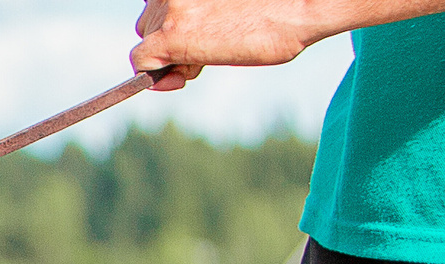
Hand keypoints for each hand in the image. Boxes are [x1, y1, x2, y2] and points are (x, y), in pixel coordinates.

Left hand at [131, 0, 320, 87]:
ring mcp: (170, 8)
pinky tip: (185, 76)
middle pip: (152, 20)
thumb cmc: (277, 3)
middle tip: (210, 45)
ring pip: (149, 39)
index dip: (172, 22)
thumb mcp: (225, 1)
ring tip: (211, 52)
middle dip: (174, 37)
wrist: (302, 6)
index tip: (195, 34)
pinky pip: (142, 61)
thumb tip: (174, 40)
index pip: (159, 2)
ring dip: (173, 54)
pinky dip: (155, 75)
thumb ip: (197, 10)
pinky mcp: (171, 35)